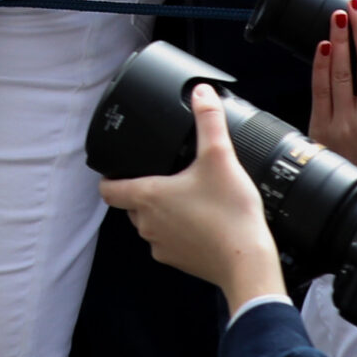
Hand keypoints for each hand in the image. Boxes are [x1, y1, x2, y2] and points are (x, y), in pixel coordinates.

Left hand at [100, 85, 289, 312]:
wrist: (249, 263)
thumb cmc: (230, 214)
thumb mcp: (219, 157)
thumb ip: (208, 121)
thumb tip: (202, 93)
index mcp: (147, 196)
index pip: (107, 189)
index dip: (109, 177)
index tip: (118, 168)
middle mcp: (146, 223)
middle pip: (130, 203)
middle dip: (142, 190)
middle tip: (166, 177)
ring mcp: (161, 245)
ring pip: (149, 224)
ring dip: (161, 212)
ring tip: (186, 198)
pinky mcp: (178, 261)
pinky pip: (168, 243)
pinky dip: (178, 232)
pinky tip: (200, 222)